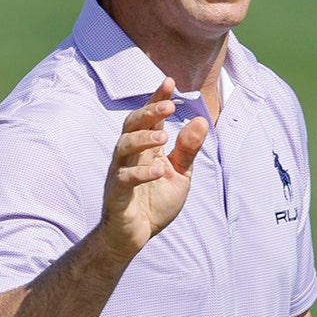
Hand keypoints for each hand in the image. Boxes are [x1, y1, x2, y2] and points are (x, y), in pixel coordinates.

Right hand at [98, 77, 208, 260]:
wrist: (135, 235)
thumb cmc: (155, 202)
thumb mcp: (179, 174)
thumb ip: (188, 149)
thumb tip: (201, 120)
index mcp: (146, 148)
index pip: (150, 116)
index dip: (158, 98)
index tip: (170, 81)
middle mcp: (130, 155)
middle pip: (132, 124)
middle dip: (149, 112)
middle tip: (169, 105)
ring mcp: (120, 172)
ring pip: (123, 146)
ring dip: (143, 138)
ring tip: (163, 137)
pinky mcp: (116, 193)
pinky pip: (124, 178)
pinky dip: (141, 173)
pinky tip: (159, 171)